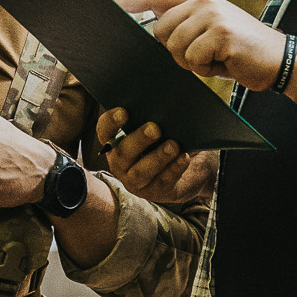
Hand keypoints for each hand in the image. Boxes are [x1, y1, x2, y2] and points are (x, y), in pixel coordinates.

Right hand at [94, 107, 216, 204]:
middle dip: (139, 140)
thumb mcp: (161, 126)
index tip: (124, 112)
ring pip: (141, 172)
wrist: (191, 167)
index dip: (111, 122)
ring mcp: (135, 181)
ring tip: (173, 145)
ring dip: (157, 157)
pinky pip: (162, 182)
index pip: (105, 131)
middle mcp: (120, 163)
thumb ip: (154, 117)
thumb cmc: (169, 139)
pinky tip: (184, 157)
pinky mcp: (154, 192)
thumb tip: (161, 104)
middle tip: (155, 128)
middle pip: (123, 153)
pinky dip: (174, 169)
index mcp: (115, 142)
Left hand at [122, 0, 287, 89]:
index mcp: (200, 0)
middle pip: (160, 30)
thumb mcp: (211, 32)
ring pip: (174, 47)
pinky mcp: (220, 33)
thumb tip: (152, 35)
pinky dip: (205, 69)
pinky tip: (224, 63)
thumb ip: (185, 27)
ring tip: (215, 59)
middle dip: (174, 51)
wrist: (278, 59)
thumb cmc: (240, 51)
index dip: (134, 1)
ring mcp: (212, 16)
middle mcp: (204, 2)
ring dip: (191, 62)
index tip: (114, 4)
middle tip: (202, 56)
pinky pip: (192, 58)